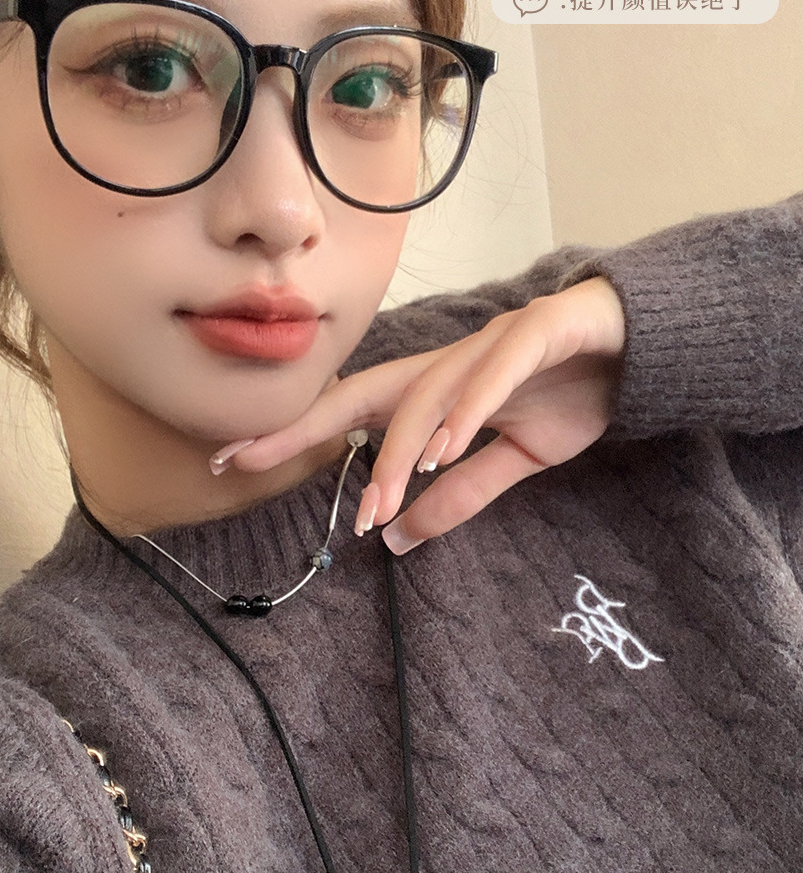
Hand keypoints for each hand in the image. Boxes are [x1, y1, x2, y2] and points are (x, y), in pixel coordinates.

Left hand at [218, 277, 625, 552]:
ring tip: (377, 499)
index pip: (351, 414)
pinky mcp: (537, 333)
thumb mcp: (515, 457)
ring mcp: (489, 344)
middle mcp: (448, 363)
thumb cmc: (569, 392)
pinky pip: (496, 372)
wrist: (639, 344)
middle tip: (248, 459)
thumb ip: (460, 494)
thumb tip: (397, 539)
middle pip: (364, 394)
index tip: (233, 461)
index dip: (294, 435)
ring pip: (427, 394)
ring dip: (399, 448)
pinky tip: (447, 446)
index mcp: (435, 391)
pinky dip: (469, 409)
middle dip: (303, 424)